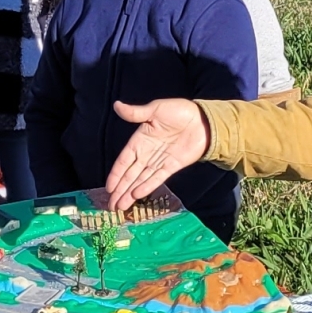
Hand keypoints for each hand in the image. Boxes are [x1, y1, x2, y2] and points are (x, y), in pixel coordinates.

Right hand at [105, 96, 212, 211]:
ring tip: (120, 207)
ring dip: (130, 193)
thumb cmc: (179, 111)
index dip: (115, 175)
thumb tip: (117, 105)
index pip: (124, 161)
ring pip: (141, 180)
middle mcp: (147, 153)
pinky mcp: (172, 166)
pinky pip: (157, 178)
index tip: (108, 188)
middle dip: (120, 190)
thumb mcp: (155, 109)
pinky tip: (137, 196)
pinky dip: (147, 186)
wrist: (203, 120)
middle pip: (130, 174)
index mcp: (139, 140)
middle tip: (111, 206)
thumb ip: (136, 113)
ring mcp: (159, 161)